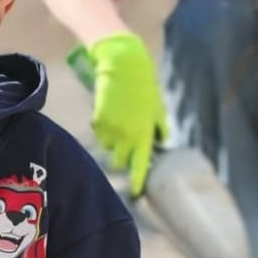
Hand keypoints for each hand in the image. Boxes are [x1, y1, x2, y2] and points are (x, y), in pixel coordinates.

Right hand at [88, 32, 170, 196]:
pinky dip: (102, 128)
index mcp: (144, 133)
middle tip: (125, 144)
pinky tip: (108, 113)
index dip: (137, 180)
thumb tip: (160, 141)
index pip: (140, 164)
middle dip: (121, 156)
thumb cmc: (144, 84)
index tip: (136, 193)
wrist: (122, 64)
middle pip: (118, 161)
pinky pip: (98, 133)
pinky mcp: (97, 120)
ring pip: (107, 147)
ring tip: (117, 122)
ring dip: (111, 140)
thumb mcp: (157, 106)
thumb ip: (159, 127)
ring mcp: (110, 129)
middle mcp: (127, 135)